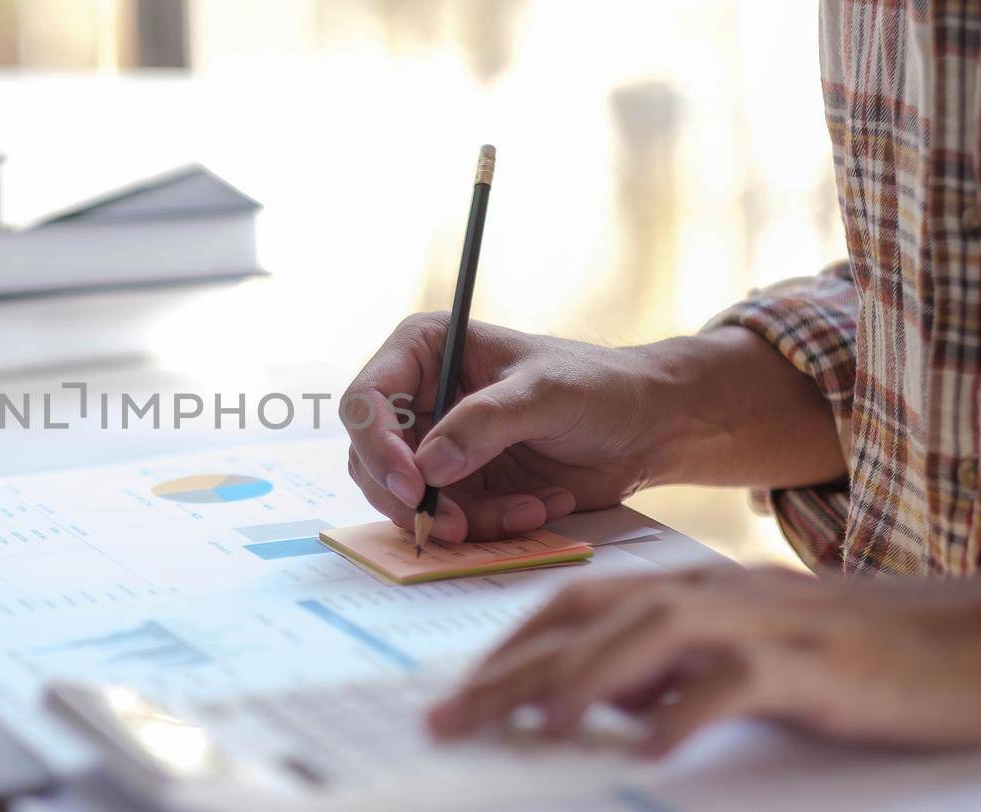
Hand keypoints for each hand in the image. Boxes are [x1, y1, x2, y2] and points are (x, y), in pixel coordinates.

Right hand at [342, 314, 667, 542]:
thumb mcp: (545, 393)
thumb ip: (485, 423)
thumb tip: (427, 467)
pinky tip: (537, 509)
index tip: (414, 486)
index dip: (376, 446)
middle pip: (372, 460)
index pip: (367, 400)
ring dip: (463, 518)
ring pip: (408, 500)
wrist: (647, 427)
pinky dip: (489, 527)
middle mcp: (419, 398)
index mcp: (425, 351)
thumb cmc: (599, 386)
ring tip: (526, 510)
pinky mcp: (460, 486)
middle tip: (452, 526)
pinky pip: (448, 521)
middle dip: (413, 499)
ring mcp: (437, 446)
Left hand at [426, 566, 980, 756]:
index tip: (457, 692)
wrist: (958, 642)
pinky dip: (687, 713)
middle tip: (452, 719)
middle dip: (512, 669)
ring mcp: (760, 623)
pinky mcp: (810, 664)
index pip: (573, 606)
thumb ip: (667, 668)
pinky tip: (650, 751)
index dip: (509, 646)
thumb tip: (598, 702)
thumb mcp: (739, 652)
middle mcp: (710, 594)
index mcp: (687, 588)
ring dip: (584, 679)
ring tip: (535, 725)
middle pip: (588, 620)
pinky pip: (735, 684)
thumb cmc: (846, 652)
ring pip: (649, 635)